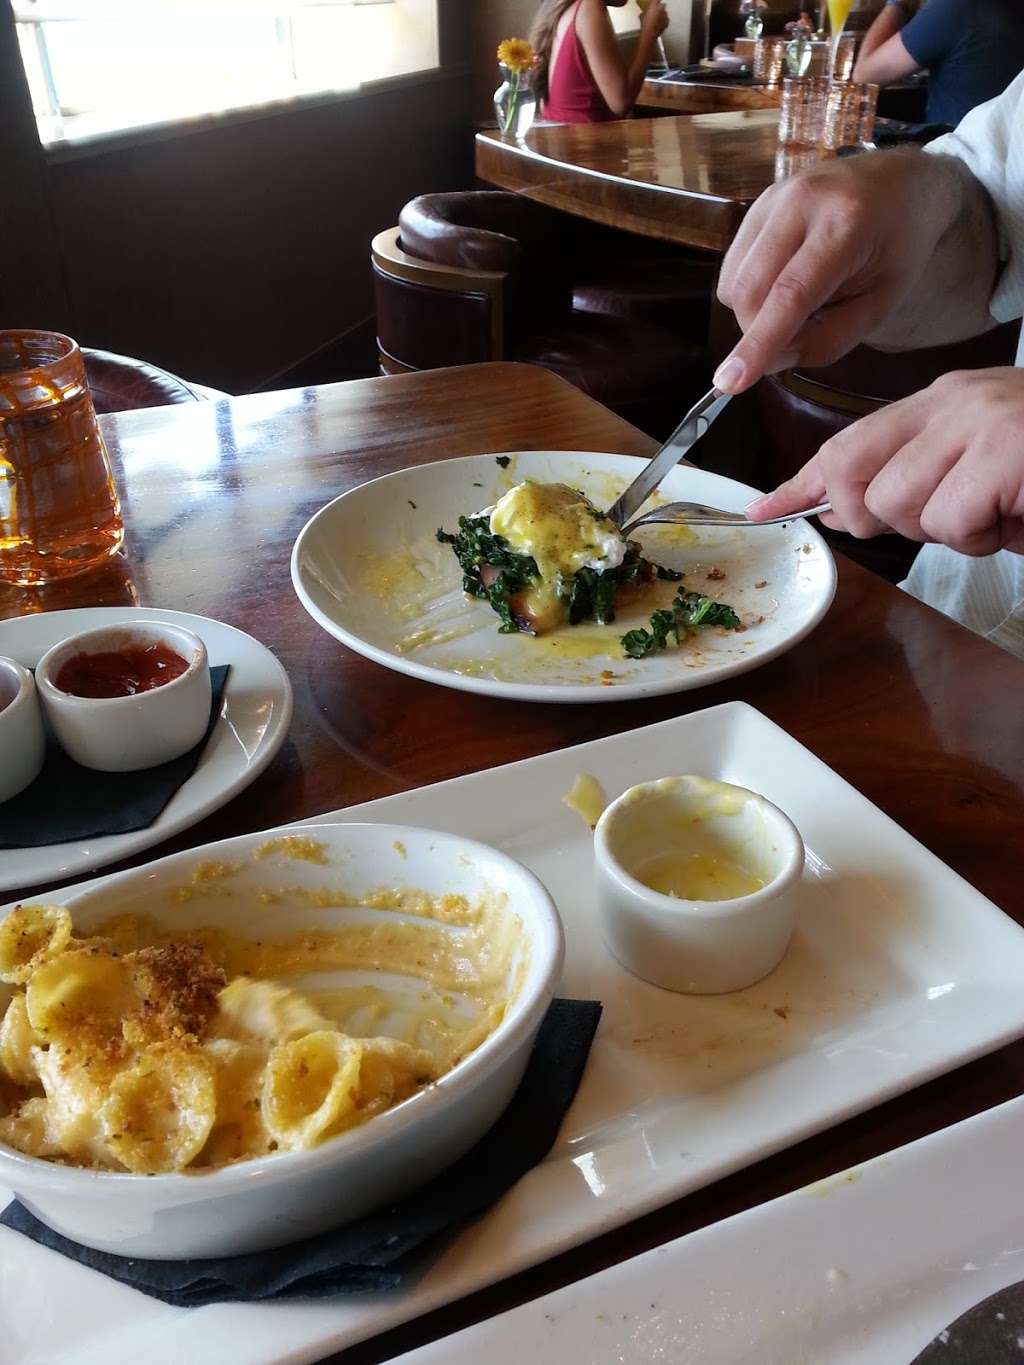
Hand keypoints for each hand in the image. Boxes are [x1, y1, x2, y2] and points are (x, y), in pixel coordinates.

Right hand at [639, 0, 668, 38]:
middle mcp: (661, 7)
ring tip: (656, 21)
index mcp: (654, 4)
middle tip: (655, 13)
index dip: (657, 1)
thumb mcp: (642, 16)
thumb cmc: (645, 24)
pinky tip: (659, 24)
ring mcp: (665, 14)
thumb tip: (643, 14)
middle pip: (662, 5)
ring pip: (664, 12)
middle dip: (660, 8)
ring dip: (662, 15)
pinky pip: (666, 19)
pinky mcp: (667, 20)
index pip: (657, 0)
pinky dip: (664, 21)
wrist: (649, 33)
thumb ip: (645, 12)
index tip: (656, 3)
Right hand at [713, 150, 965, 393]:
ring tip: (796, 304)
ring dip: (753, 312)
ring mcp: (773, 197)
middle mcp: (801, 201)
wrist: (902, 180)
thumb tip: (770, 362)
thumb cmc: (900, 248)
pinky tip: (782, 281)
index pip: (790, 294)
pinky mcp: (757, 202)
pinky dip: (749, 290)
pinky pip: (733, 266)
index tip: (729, 383)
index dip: (758, 343)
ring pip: (733, 281)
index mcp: (846, 224)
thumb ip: (828, 340)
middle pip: (749, 291)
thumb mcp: (881, 304)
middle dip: (758, 332)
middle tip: (793, 339)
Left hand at [747, 368, 1023, 555]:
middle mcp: (954, 401)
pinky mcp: (1006, 448)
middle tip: (942, 520)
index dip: (804, 482)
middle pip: (855, 472)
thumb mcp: (979, 479)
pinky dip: (982, 535)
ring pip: (901, 503)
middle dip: (876, 516)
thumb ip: (915, 484)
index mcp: (944, 403)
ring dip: (949, 530)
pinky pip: (951, 517)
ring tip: (1001, 511)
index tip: (764, 510)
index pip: (849, 441)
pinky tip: (1017, 514)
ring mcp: (980, 419)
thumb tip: (842, 512)